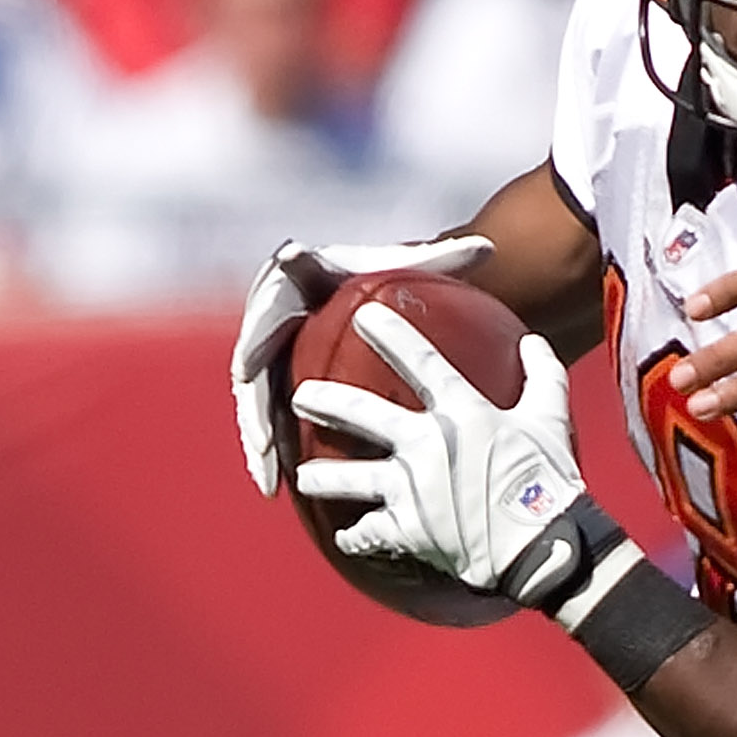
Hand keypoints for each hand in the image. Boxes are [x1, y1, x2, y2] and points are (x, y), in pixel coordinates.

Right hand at [231, 236, 493, 495]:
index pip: (266, 315)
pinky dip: (271, 452)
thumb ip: (441, 258)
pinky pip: (271, 421)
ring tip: (269, 482)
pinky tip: (276, 488)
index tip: (253, 369)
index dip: (256, 340)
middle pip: (251, 373)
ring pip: (257, 406)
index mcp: (289, 291)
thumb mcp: (410, 266)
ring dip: (260, 443)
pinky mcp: (276, 386)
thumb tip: (486, 248)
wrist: (374, 292)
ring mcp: (270, 359)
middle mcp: (270, 326)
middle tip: (265, 447)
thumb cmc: (390, 274)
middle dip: (255, 413)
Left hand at [291, 304, 590, 601]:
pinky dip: (357, 537)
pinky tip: (349, 537)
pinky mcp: (406, 530)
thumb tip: (533, 341)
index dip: (391, 334)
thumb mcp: (552, 420)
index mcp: (463, 412)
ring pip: (348, 479)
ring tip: (305, 478)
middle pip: (360, 414)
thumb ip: (543, 375)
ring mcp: (411, 488)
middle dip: (325, 401)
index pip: (420, 361)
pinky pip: (367, 533)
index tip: (365, 316)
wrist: (543, 547)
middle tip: (301, 397)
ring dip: (321, 478)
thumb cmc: (551, 480)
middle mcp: (426, 444)